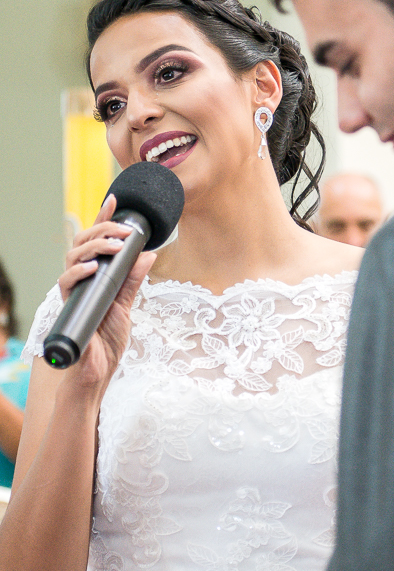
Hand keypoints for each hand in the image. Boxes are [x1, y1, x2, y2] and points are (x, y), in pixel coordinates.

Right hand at [57, 194, 156, 387]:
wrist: (99, 369)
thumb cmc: (108, 339)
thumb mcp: (126, 304)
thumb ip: (133, 280)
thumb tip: (149, 254)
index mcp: (96, 275)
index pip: (96, 241)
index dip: (102, 219)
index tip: (114, 200)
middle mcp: (82, 279)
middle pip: (83, 242)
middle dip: (103, 229)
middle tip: (125, 230)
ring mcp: (74, 290)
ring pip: (73, 256)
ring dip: (95, 246)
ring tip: (115, 245)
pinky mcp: (69, 305)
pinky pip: (67, 282)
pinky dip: (79, 272)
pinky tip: (94, 267)